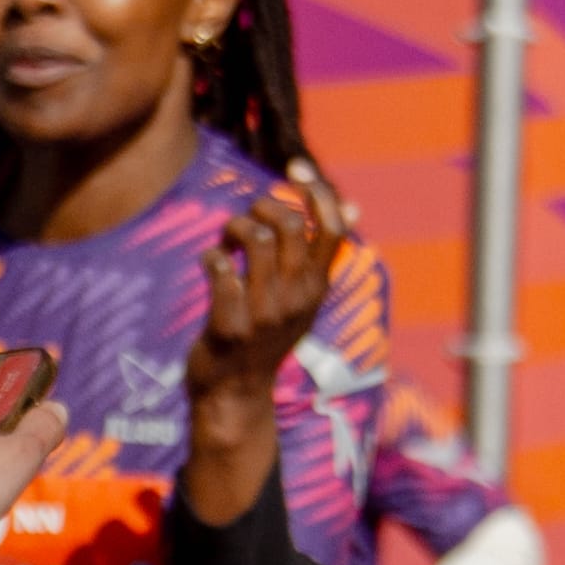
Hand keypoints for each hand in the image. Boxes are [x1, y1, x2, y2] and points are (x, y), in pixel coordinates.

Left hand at [178, 166, 349, 519]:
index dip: (316, 190)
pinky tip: (210, 263)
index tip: (295, 170)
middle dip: (265, 206)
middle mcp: (296, 298)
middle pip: (291, 226)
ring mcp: (264, 313)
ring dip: (235, 227)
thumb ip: (320, 253)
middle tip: (248, 217)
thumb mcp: (303, 298)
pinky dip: (212, 256)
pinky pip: (220, 268)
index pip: (331, 226)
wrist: (235, 395)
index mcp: (317, 287)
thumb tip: (354, 205)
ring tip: (228, 239)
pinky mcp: (229, 326)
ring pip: (257, 240)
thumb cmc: (266, 335)